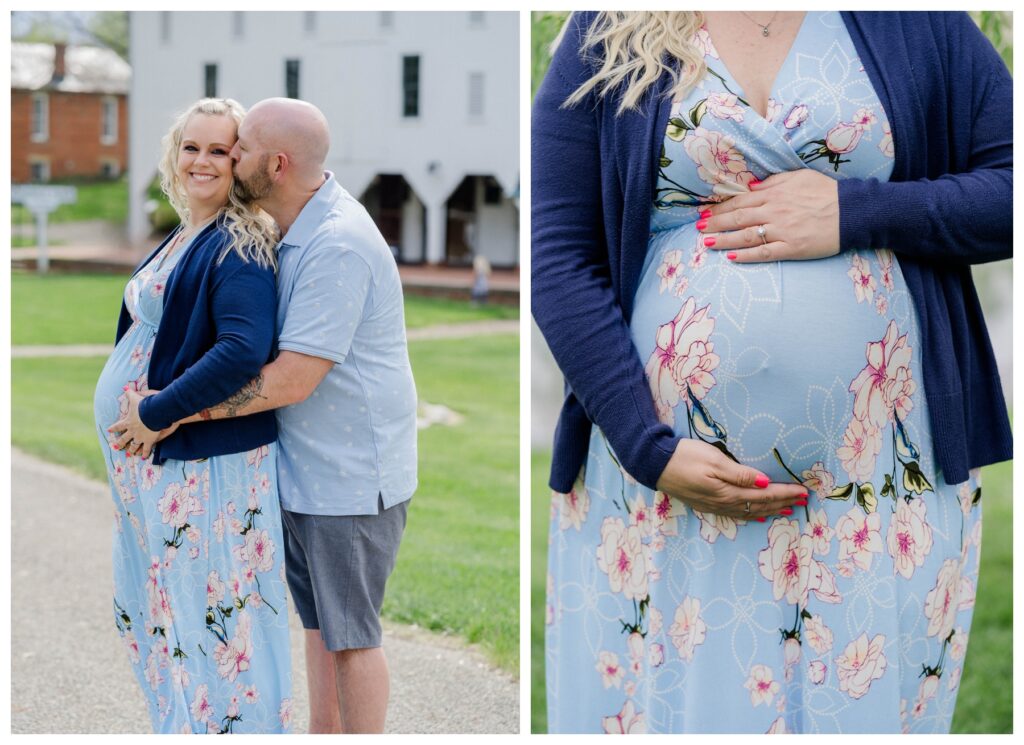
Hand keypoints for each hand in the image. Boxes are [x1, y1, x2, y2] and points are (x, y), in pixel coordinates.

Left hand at [107, 389, 176, 459]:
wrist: (156, 413)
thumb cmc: (146, 405)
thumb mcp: (136, 397)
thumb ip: (130, 393)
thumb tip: (125, 387)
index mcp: (128, 421)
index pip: (118, 426)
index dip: (114, 428)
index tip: (109, 430)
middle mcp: (132, 431)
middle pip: (124, 438)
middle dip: (120, 442)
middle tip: (116, 447)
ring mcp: (140, 437)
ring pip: (133, 445)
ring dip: (131, 450)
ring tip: (128, 454)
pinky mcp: (149, 440)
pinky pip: (146, 449)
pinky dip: (145, 453)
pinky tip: (143, 457)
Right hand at [656, 439, 807, 519]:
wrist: (654, 465)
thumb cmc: (684, 457)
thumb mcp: (714, 460)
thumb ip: (741, 474)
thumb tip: (766, 483)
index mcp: (729, 491)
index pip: (764, 494)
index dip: (785, 493)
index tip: (803, 491)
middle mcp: (724, 503)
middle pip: (760, 506)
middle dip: (783, 503)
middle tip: (802, 501)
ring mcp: (714, 506)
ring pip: (750, 512)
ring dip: (770, 511)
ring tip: (788, 511)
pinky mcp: (706, 505)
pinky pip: (736, 515)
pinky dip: (752, 516)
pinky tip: (758, 517)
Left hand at [698, 170, 838, 262]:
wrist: (853, 211)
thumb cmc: (826, 192)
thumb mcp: (799, 177)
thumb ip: (773, 181)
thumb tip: (750, 186)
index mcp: (775, 193)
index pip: (740, 201)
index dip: (720, 208)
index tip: (705, 213)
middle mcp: (775, 211)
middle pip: (738, 218)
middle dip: (715, 223)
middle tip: (697, 229)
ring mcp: (782, 231)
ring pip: (746, 236)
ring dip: (724, 240)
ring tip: (706, 243)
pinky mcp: (792, 248)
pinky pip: (765, 253)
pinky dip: (747, 256)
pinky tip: (731, 258)